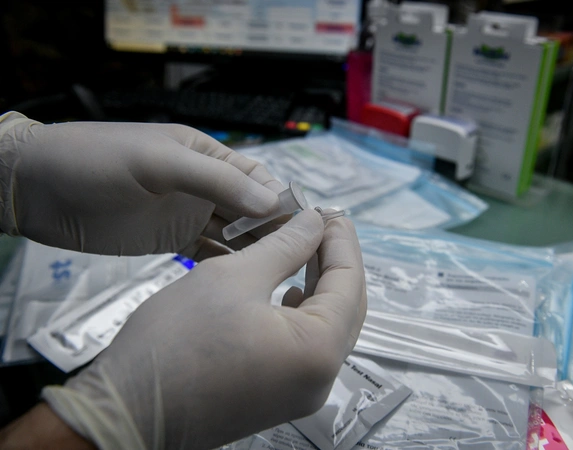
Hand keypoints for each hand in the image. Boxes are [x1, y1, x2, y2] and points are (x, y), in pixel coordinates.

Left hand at [0, 111, 284, 255]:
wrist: (39, 190)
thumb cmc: (98, 162)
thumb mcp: (159, 162)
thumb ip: (215, 180)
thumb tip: (272, 205)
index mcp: (206, 154)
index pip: (256, 177)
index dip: (279, 201)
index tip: (302, 230)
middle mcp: (204, 184)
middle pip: (251, 208)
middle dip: (273, 228)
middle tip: (297, 259)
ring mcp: (189, 214)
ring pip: (234, 232)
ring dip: (255, 249)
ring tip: (281, 275)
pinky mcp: (173, 240)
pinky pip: (210, 251)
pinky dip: (228, 262)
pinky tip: (247, 280)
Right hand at [41, 209, 366, 449]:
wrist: (126, 407)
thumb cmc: (176, 341)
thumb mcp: (235, 276)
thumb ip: (285, 245)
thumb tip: (314, 223)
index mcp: (318, 350)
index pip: (350, 283)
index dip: (342, 241)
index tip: (332, 211)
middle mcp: (319, 380)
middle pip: (345, 307)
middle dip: (335, 262)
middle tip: (320, 225)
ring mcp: (299, 393)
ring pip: (325, 327)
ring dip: (319, 286)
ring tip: (304, 249)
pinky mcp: (277, 397)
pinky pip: (305, 347)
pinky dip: (302, 313)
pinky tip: (287, 290)